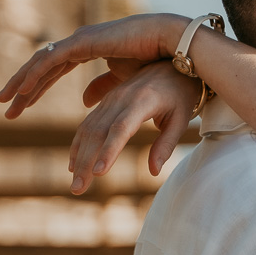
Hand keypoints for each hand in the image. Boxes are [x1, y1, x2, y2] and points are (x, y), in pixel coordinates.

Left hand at [0, 13, 189, 117]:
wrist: (169, 43)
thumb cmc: (152, 59)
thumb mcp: (121, 79)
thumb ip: (101, 87)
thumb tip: (83, 102)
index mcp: (86, 49)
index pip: (53, 69)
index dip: (37, 88)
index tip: (22, 106)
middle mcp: (79, 42)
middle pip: (42, 66)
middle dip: (22, 87)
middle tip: (6, 107)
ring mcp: (79, 39)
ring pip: (40, 62)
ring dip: (21, 82)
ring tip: (5, 101)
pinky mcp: (83, 42)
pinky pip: (51, 60)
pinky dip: (35, 76)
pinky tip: (22, 91)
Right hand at [67, 61, 201, 193]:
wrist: (174, 64)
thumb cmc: (181, 95)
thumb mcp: (180, 119)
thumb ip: (165, 145)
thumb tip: (153, 172)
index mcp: (142, 101)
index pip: (121, 129)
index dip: (108, 151)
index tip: (99, 173)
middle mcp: (121, 99)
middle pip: (98, 133)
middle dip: (86, 163)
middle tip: (78, 190)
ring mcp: (111, 99)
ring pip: (88, 130)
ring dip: (78, 158)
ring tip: (76, 185)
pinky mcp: (106, 102)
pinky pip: (87, 124)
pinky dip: (79, 144)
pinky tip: (74, 165)